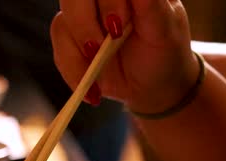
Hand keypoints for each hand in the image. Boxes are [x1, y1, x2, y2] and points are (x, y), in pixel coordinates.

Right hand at [52, 0, 200, 112]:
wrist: (152, 86)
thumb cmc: (164, 53)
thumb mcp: (165, 31)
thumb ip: (150, 6)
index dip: (106, 1)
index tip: (116, 26)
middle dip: (84, 25)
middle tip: (99, 49)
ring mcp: (83, 17)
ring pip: (62, 24)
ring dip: (78, 53)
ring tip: (101, 72)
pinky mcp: (69, 40)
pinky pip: (59, 50)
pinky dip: (74, 70)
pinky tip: (94, 85)